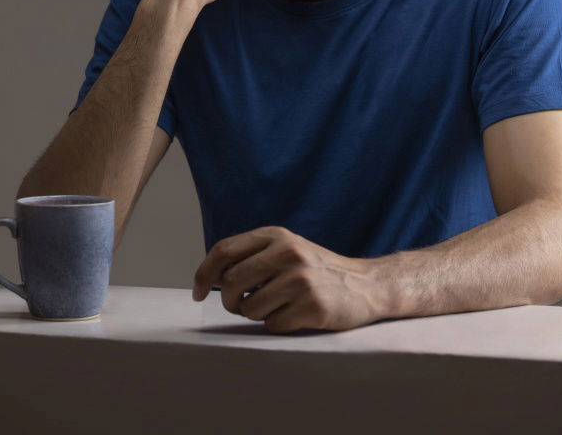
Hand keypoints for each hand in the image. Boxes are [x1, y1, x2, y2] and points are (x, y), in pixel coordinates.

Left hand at [192, 225, 381, 332]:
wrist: (364, 285)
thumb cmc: (315, 270)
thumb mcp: (286, 249)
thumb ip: (251, 256)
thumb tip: (208, 277)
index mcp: (276, 235)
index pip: (224, 250)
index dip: (203, 273)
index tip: (197, 293)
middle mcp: (288, 252)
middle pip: (230, 282)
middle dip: (228, 300)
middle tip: (240, 305)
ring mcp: (300, 279)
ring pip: (249, 308)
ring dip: (256, 314)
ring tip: (278, 306)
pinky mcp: (312, 306)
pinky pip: (271, 325)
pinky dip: (277, 325)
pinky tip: (295, 315)